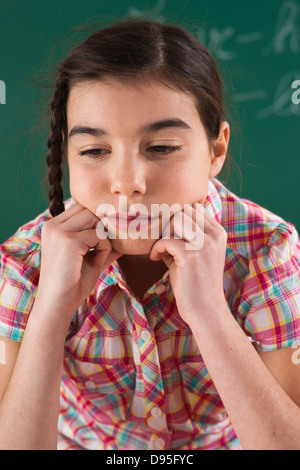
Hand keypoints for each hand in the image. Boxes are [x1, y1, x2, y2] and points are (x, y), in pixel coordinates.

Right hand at [35, 203, 121, 324]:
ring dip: (104, 238)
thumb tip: (127, 233)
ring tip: (98, 257)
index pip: (82, 208)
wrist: (58, 305)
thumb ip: (104, 243)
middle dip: (103, 228)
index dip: (98, 221)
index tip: (104, 240)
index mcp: (53, 226)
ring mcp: (59, 232)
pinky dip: (104, 249)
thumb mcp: (91, 258)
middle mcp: (53, 225)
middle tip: (105, 248)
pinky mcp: (68, 241)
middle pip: (90, 210)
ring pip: (95, 219)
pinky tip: (96, 262)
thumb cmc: (73, 283)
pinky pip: (98, 235)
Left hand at [150, 203, 227, 324]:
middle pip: (183, 211)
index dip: (177, 217)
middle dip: (168, 224)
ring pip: (175, 221)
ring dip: (162, 233)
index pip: (194, 208)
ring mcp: (204, 244)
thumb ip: (184, 235)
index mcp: (218, 233)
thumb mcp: (195, 253)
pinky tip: (156, 258)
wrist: (205, 309)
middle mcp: (214, 235)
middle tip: (162, 241)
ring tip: (160, 250)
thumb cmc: (195, 281)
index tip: (168, 234)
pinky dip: (157, 248)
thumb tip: (161, 218)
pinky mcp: (191, 255)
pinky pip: (165, 240)